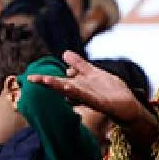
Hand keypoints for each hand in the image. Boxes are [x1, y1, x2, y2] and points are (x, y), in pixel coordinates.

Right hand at [27, 51, 147, 123]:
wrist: (129, 106)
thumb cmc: (111, 91)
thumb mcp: (93, 73)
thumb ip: (79, 64)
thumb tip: (64, 53)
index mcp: (79, 85)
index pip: (59, 80)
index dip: (45, 78)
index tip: (29, 77)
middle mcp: (82, 92)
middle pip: (62, 86)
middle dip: (47, 82)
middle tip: (31, 78)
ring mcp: (91, 97)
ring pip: (72, 91)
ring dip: (59, 86)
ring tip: (45, 81)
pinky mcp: (101, 103)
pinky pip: (88, 97)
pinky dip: (78, 92)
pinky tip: (69, 87)